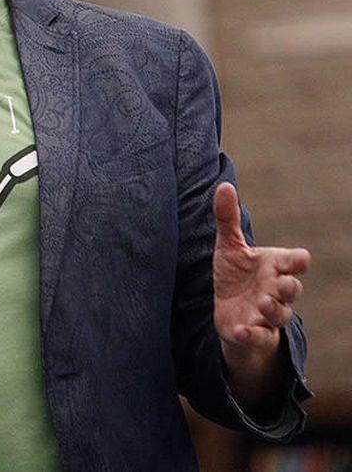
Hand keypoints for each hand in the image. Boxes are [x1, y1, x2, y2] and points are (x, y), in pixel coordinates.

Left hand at [212, 182, 309, 361]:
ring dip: (274, 309)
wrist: (229, 310)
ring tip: (263, 302)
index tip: (297, 260)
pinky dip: (252, 334)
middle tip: (280, 282)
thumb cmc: (235, 275)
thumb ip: (229, 218)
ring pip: (281, 314)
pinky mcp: (254, 332)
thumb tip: (224, 185)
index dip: (296, 261)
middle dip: (289, 286)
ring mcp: (267, 313)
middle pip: (293, 289)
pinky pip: (260, 336)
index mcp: (274, 266)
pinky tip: (242, 330)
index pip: (295, 262)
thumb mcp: (229, 246)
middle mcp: (276, 290)